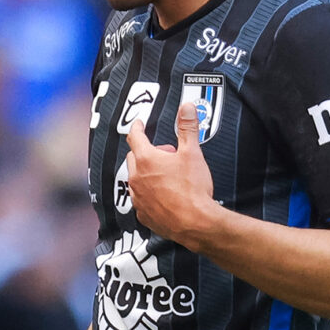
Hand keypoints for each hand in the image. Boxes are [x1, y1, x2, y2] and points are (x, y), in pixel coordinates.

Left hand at [122, 102, 219, 248]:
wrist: (195, 222)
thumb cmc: (193, 189)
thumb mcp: (192, 153)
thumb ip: (187, 128)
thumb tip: (187, 108)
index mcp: (146, 160)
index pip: (135, 137)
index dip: (137, 127)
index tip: (138, 124)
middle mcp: (136, 178)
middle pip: (134, 157)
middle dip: (148, 152)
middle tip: (168, 155)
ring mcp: (137, 198)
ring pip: (136, 179)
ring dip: (147, 174)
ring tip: (170, 176)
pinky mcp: (142, 214)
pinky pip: (141, 199)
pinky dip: (149, 194)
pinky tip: (166, 195)